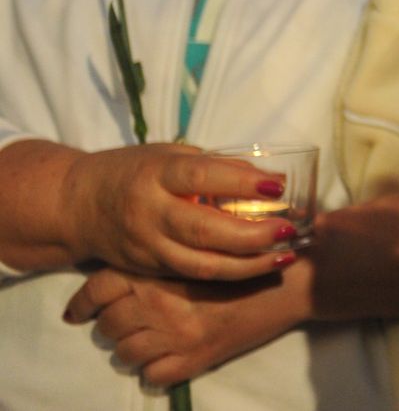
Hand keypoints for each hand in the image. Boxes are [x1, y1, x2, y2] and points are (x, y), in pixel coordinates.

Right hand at [63, 145, 299, 279]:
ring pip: (201, 263)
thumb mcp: (168, 156)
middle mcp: (149, 212)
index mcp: (155, 174)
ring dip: (248, 264)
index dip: (241, 183)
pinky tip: (260, 266)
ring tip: (285, 254)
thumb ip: (211, 166)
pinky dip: (231, 273)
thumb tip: (264, 177)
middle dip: (252, 234)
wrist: (78, 205)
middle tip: (288, 229)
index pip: (201, 178)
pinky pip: (193, 275)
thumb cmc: (134, 170)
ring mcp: (147, 245)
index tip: (278, 185)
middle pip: (204, 229)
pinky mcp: (149, 268)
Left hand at [63, 263, 303, 387]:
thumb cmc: (254, 253)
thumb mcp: (205, 245)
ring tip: (152, 340)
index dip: (84, 302)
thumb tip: (136, 265)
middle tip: (131, 322)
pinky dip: (157, 369)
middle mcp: (159, 304)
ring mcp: (175, 335)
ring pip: (125, 354)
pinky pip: (153, 375)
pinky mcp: (195, 360)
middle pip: (109, 325)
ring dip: (133, 349)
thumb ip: (170, 253)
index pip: (99, 287)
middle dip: (115, 325)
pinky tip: (171, 357)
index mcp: (160, 270)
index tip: (79, 311)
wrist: (294, 279)